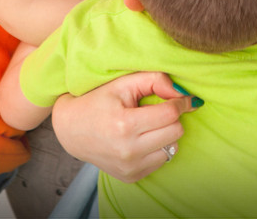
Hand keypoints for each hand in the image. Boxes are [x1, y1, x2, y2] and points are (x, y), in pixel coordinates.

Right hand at [51, 72, 196, 182]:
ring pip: (172, 148)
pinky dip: (158, 147)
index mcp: (126, 125)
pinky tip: (143, 138)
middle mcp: (128, 151)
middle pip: (175, 132)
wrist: (72, 129)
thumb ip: (155, 80)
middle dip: (173, 117)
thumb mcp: (124, 82)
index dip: (181, 102)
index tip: (183, 97)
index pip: (170, 114)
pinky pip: (161, 161)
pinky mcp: (130, 177)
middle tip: (161, 108)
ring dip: (166, 134)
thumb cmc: (99, 100)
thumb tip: (182, 91)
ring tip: (149, 124)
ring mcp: (129, 168)